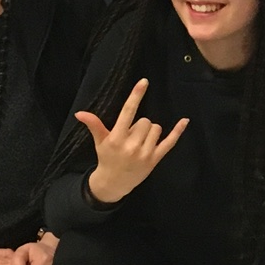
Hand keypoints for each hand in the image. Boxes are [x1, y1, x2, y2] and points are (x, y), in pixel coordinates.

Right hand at [78, 79, 189, 204]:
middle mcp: (132, 145)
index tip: (144, 82)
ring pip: (156, 129)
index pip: (128, 112)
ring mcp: (145, 153)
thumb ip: (94, 125)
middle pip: (145, 121)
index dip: (136, 96)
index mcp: (117, 138)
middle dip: (139, 125)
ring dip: (150, 132)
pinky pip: (170, 142)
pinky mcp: (155, 159)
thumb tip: (80, 113)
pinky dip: (178, 131)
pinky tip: (185, 120)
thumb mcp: (100, 141)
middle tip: (131, 137)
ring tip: (139, 142)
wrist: (114, 183)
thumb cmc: (107, 158)